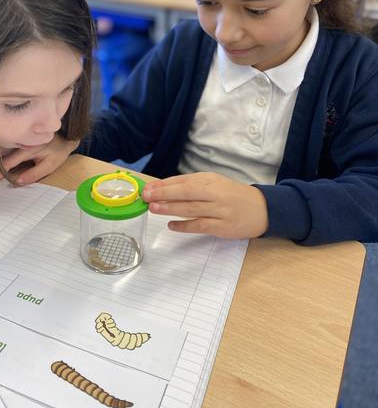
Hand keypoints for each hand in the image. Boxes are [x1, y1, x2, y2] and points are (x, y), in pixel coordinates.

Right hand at [0, 135, 78, 190]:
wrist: (66, 134)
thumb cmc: (58, 151)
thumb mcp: (50, 165)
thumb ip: (34, 174)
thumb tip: (16, 181)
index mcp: (28, 149)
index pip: (7, 163)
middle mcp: (20, 141)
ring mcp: (17, 136)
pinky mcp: (18, 134)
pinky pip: (0, 141)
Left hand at [142, 172, 267, 238]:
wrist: (261, 209)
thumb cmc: (232, 195)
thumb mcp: (214, 183)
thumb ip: (190, 185)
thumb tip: (162, 188)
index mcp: (211, 180)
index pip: (184, 180)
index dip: (164, 184)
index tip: (148, 188)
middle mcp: (216, 193)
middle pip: (186, 192)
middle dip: (164, 194)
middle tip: (146, 197)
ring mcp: (220, 210)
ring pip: (191, 209)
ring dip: (171, 208)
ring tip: (154, 208)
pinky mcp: (223, 227)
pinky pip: (200, 225)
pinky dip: (185, 226)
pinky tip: (171, 225)